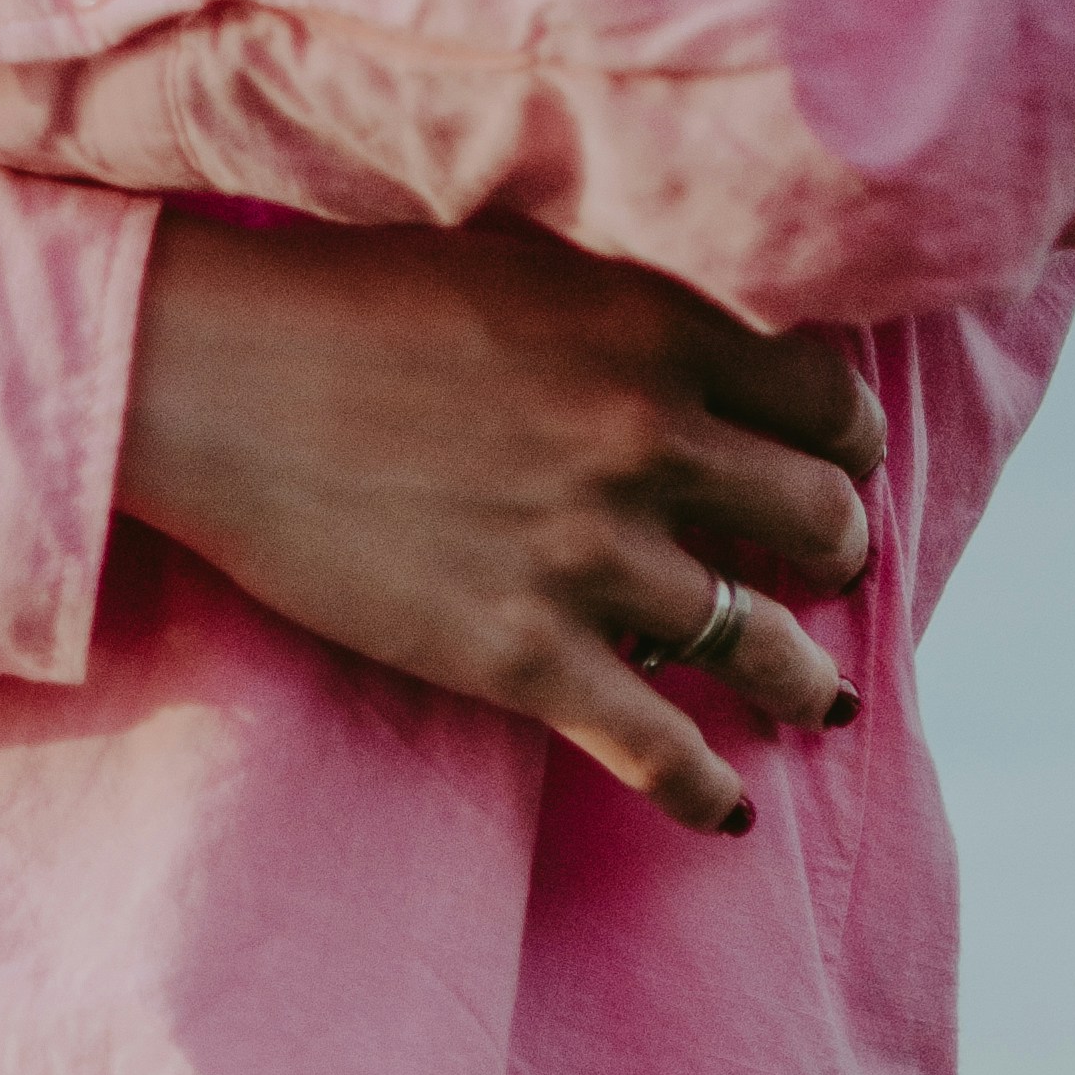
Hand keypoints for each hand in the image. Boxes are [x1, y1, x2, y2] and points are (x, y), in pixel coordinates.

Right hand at [119, 214, 883, 828]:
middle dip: (839, 557)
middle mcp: (648, 443)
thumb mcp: (525, 262)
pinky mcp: (525, 657)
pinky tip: (728, 812)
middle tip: (830, 577)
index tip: (838, 470)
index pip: (825, 402)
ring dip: (802, 680)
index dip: (847, 446)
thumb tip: (699, 345)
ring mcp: (590, 559)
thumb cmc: (356, 307)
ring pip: (760, 643)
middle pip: (819, 521)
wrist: (226, 384)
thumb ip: (628, 307)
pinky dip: (706, 788)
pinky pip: (657, 745)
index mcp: (657, 332)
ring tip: (815, 700)